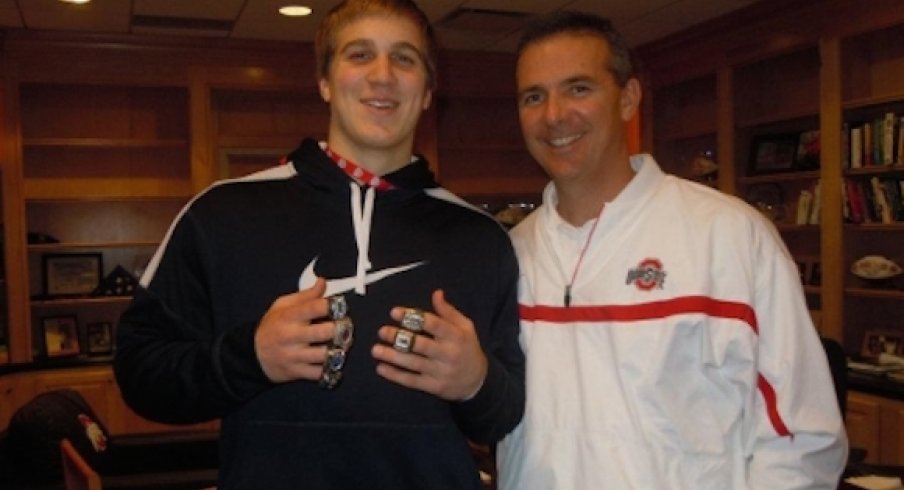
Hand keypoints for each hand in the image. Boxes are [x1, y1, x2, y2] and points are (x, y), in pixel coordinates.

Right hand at [255, 278, 334, 382]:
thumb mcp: (282, 305)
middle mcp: (291, 336)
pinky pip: (319, 373)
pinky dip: (330, 368)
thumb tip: (323, 283)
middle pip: (324, 332)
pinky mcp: (297, 372)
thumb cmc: (272, 326)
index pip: (314, 307)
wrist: (253, 355)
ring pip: (325, 354)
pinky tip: (333, 360)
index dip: (332, 305)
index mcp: (289, 317)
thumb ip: (305, 296)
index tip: (340, 305)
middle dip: (341, 328)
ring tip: (343, 343)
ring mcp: (294, 356)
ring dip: (339, 349)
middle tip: (346, 326)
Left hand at [371, 289, 487, 400]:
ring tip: (375, 350)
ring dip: (392, 356)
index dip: (412, 317)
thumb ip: (448, 311)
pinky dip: (395, 375)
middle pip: (420, 344)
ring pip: (413, 363)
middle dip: (399, 337)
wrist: (478, 381)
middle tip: (382, 331)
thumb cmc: (468, 348)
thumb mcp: (465, 327)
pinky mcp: (434, 387)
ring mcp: (440, 372)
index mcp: (456, 336)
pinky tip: (381, 368)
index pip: (433, 324)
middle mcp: (448, 354)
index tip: (394, 312)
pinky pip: (411, 381)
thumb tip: (436, 293)